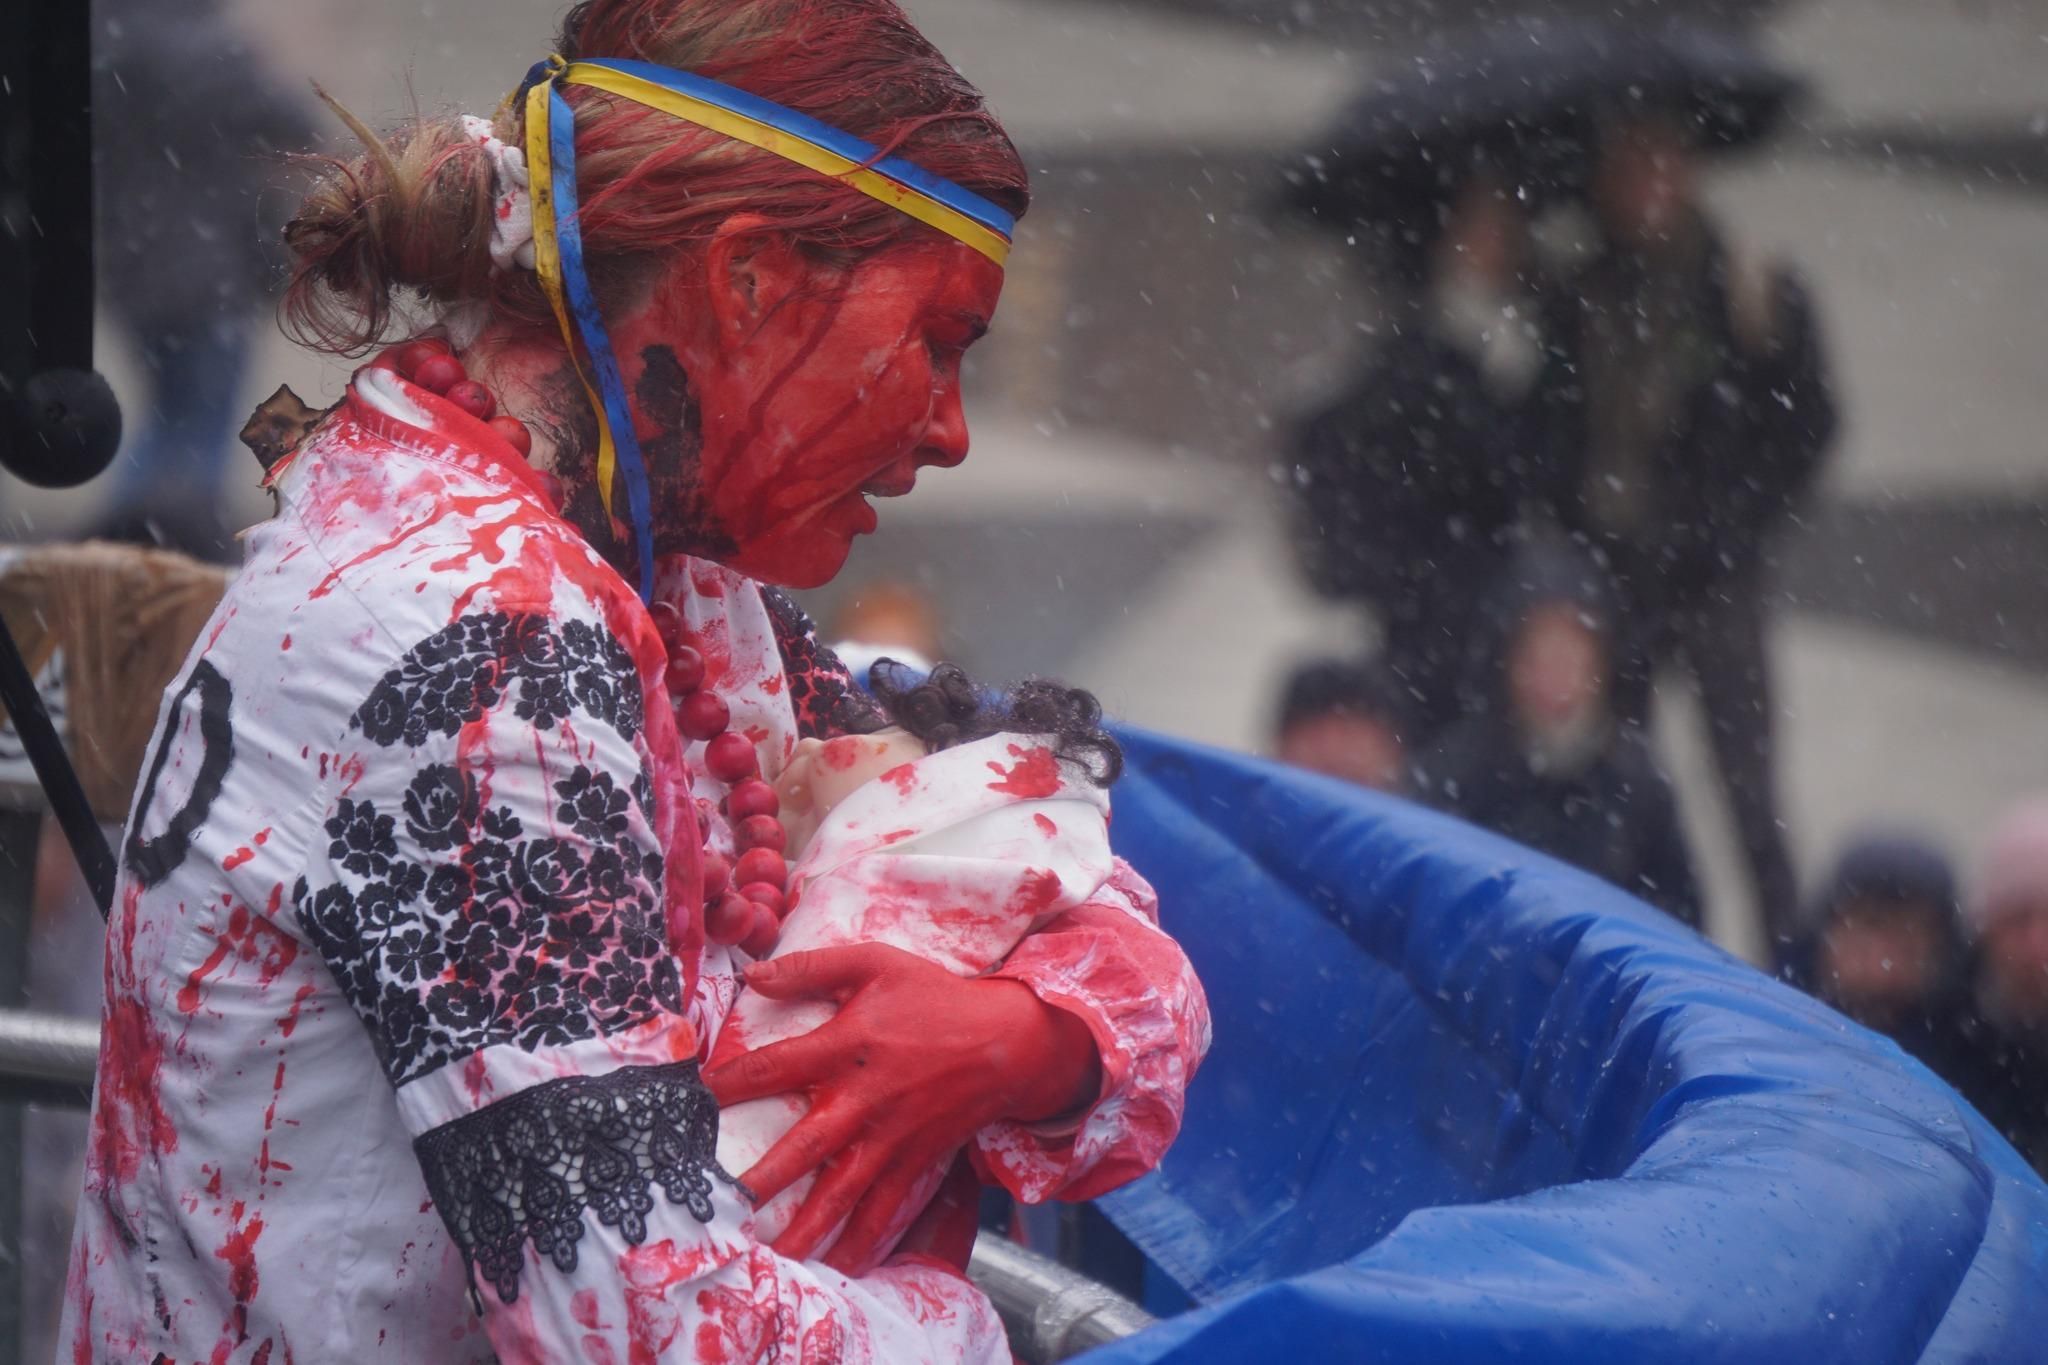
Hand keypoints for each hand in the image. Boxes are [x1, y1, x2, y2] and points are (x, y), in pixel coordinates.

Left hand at [703, 943, 1100, 1273]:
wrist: (1008, 1041)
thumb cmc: (935, 996)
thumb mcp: (876, 963)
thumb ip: (811, 967)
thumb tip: (751, 975)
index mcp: (847, 1045)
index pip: (773, 1066)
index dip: (728, 1084)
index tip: (688, 1103)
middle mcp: (863, 1098)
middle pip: (802, 1146)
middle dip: (760, 1181)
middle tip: (719, 1209)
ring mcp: (890, 1136)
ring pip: (839, 1193)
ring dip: (803, 1230)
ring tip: (768, 1263)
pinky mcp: (914, 1161)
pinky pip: (883, 1210)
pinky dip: (861, 1243)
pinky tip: (836, 1271)